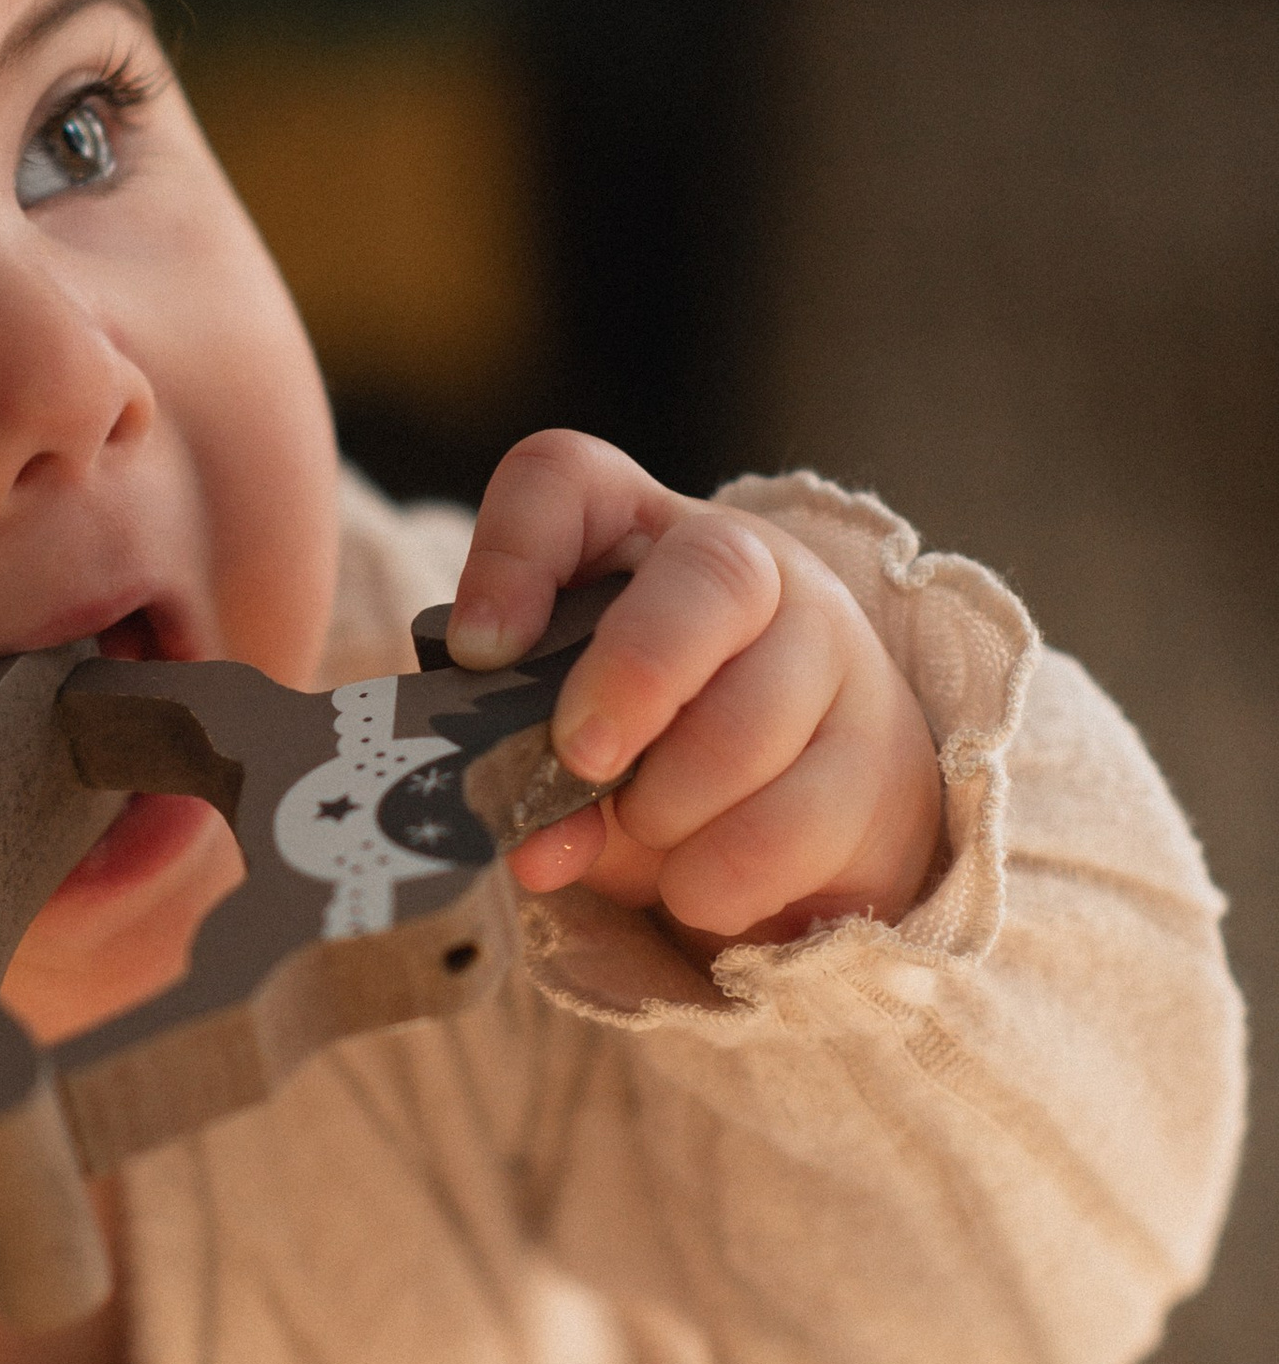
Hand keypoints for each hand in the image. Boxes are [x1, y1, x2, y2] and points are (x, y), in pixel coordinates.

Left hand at [448, 430, 944, 947]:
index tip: (481, 650)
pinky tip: (702, 883)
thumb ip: (538, 780)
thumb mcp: (581, 749)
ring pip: (752, 721)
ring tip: (651, 832)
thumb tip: (535, 847)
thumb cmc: (663, 757)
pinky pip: (792, 825)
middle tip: (582, 759)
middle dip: (635, 675)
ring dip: (670, 808)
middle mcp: (752, 568)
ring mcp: (834, 651)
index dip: (514, 552)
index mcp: (639, 537)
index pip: (566, 480)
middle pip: (713, 571)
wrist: (812, 823)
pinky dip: (722, 877)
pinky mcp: (884, 757)